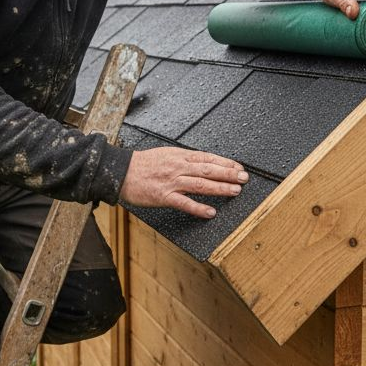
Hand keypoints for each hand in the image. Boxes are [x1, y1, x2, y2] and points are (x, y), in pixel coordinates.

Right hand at [119, 147, 248, 218]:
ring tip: (235, 191)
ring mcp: (171, 182)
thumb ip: (183, 159)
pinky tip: (210, 212)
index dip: (225, 162)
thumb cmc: (142, 164)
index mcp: (179, 156)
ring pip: (200, 184)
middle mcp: (178, 167)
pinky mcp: (163, 196)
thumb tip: (202, 162)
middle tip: (244, 178)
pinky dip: (198, 208)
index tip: (239, 166)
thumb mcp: (166, 154)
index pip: (207, 157)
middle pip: (208, 170)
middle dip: (228, 174)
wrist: (121, 171)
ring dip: (220, 188)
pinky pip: (184, 203)